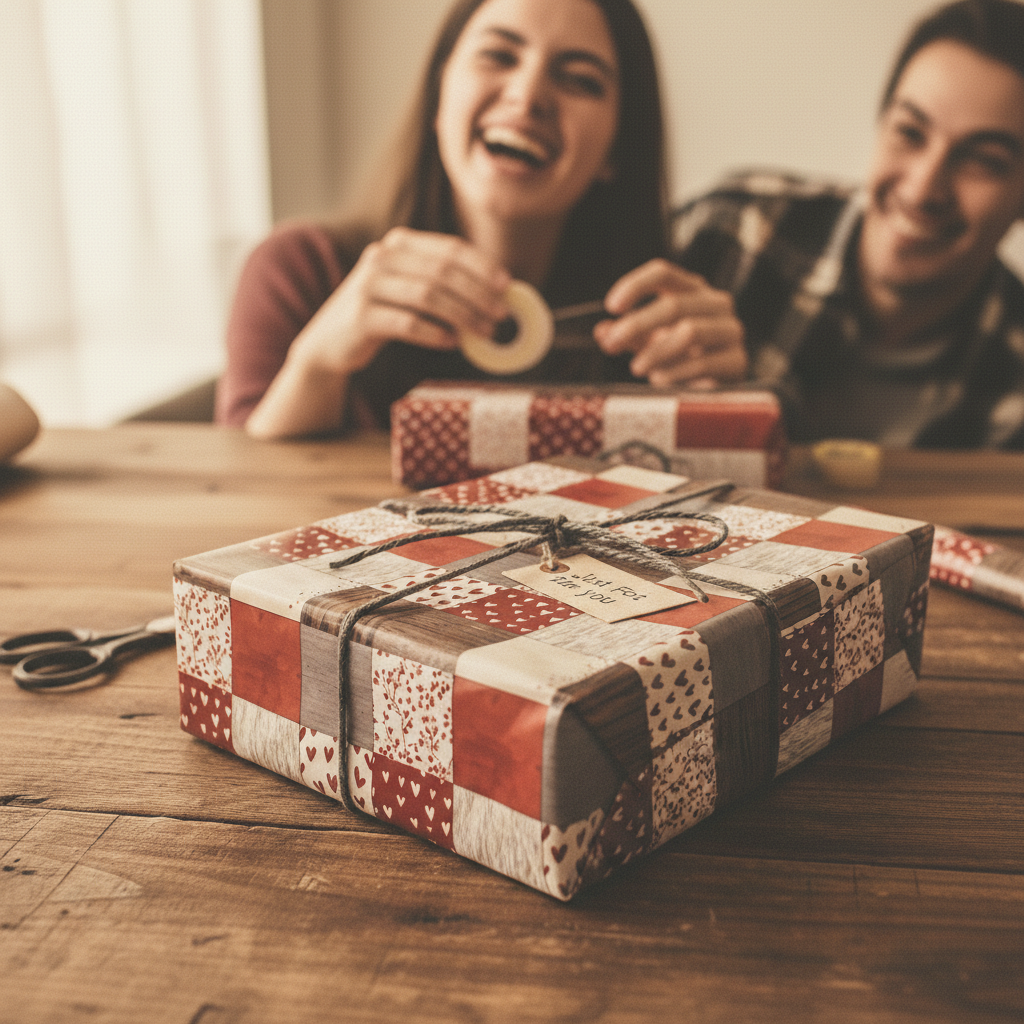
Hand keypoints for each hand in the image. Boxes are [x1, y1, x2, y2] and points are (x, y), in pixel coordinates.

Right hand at [246, 228, 510, 438]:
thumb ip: (441, 283)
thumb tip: (496, 294)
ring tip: (485, 333)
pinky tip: (454, 343)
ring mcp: (369, 285)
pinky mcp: (361, 316)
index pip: (450, 249)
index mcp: (398, 244)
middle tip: (501, 315)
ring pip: (429, 297)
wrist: (329, 342)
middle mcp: (382, 258)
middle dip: (478, 294)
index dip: (482, 267)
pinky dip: (436, 333)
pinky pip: (409, 323)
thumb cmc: (381, 315)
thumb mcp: (407, 289)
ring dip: (464, 316)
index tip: (507, 286)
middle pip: (443, 272)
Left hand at [593, 259, 746, 387]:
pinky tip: (660, 380)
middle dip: (637, 324)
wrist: (717, 383)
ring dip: (656, 352)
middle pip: (675, 304)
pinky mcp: (736, 360)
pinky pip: (702, 363)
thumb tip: (602, 332)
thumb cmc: (681, 355)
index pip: (663, 272)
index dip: (635, 285)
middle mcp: (715, 303)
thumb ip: (627, 335)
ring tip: (638, 367)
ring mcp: (730, 330)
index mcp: (691, 290)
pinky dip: (675, 373)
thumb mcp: (650, 340)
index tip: (611, 306)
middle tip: (612, 343)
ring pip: (690, 331)